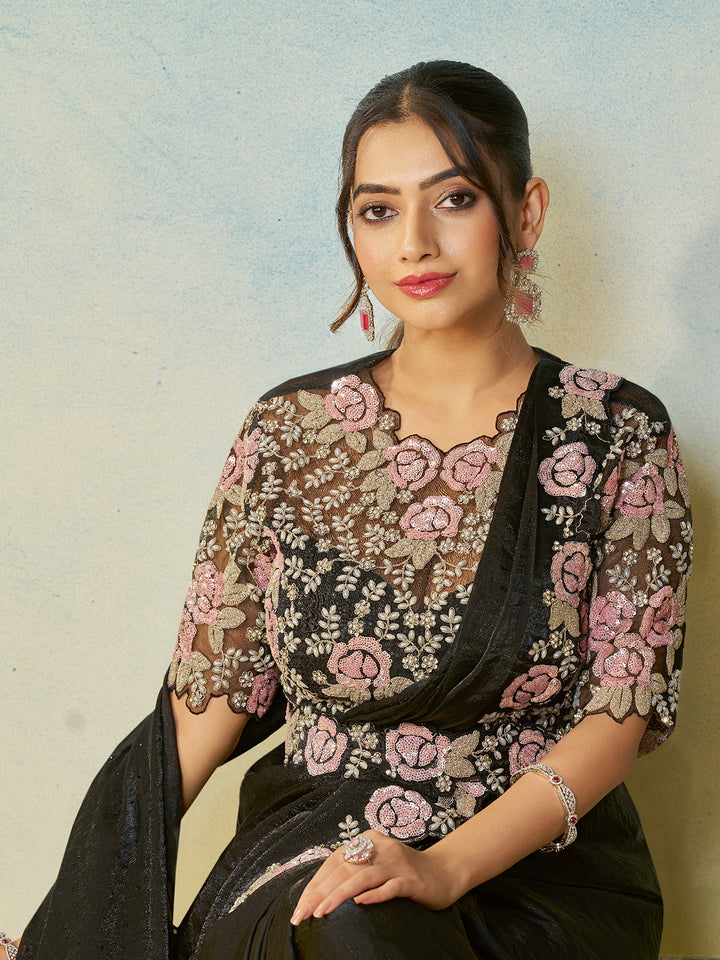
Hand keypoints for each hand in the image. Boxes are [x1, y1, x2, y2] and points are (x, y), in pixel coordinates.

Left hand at [290, 831, 457, 924]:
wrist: (444, 872)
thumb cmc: (404, 873)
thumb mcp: (376, 866)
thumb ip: (354, 871)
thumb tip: (318, 893)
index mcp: (368, 840)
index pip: (334, 862)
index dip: (314, 884)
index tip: (300, 907)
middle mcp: (380, 847)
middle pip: (343, 869)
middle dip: (319, 892)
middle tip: (302, 915)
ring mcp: (397, 862)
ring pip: (361, 876)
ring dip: (338, 894)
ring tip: (320, 912)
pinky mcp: (411, 880)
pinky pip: (390, 887)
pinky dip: (374, 895)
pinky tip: (359, 904)